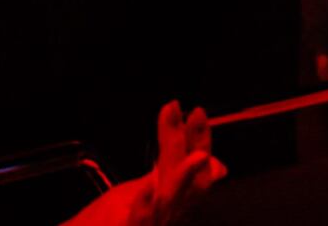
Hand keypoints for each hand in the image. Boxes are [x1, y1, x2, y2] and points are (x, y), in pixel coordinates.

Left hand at [65, 103, 222, 225]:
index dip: (199, 141)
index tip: (196, 112)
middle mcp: (168, 212)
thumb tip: (211, 160)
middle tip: (195, 113)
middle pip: (190, 180)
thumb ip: (173, 174)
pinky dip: (146, 205)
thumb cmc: (116, 219)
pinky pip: (142, 220)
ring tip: (198, 157)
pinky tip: (148, 189)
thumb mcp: (147, 191)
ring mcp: (153, 222)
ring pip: (171, 201)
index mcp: (172, 200)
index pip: (194, 167)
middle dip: (195, 147)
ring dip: (184, 177)